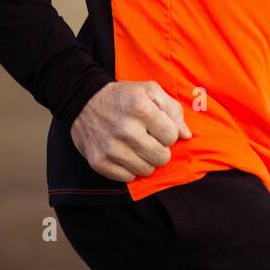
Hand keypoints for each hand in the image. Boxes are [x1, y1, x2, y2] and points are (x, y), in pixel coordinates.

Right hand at [70, 80, 191, 182]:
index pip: (171, 136)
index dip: (168, 133)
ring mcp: (111, 148)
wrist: (83, 101)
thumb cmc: (124, 96)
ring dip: (146, 161)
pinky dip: (129, 169)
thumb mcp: (150, 91)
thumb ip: (173, 110)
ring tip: (137, 147)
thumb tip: (186, 135)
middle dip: (160, 149)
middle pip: (161, 157)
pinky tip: (125, 155)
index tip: (158, 128)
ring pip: (146, 170)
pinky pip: (127, 178)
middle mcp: (126, 130)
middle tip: (150, 140)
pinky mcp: (98, 162)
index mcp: (141, 109)